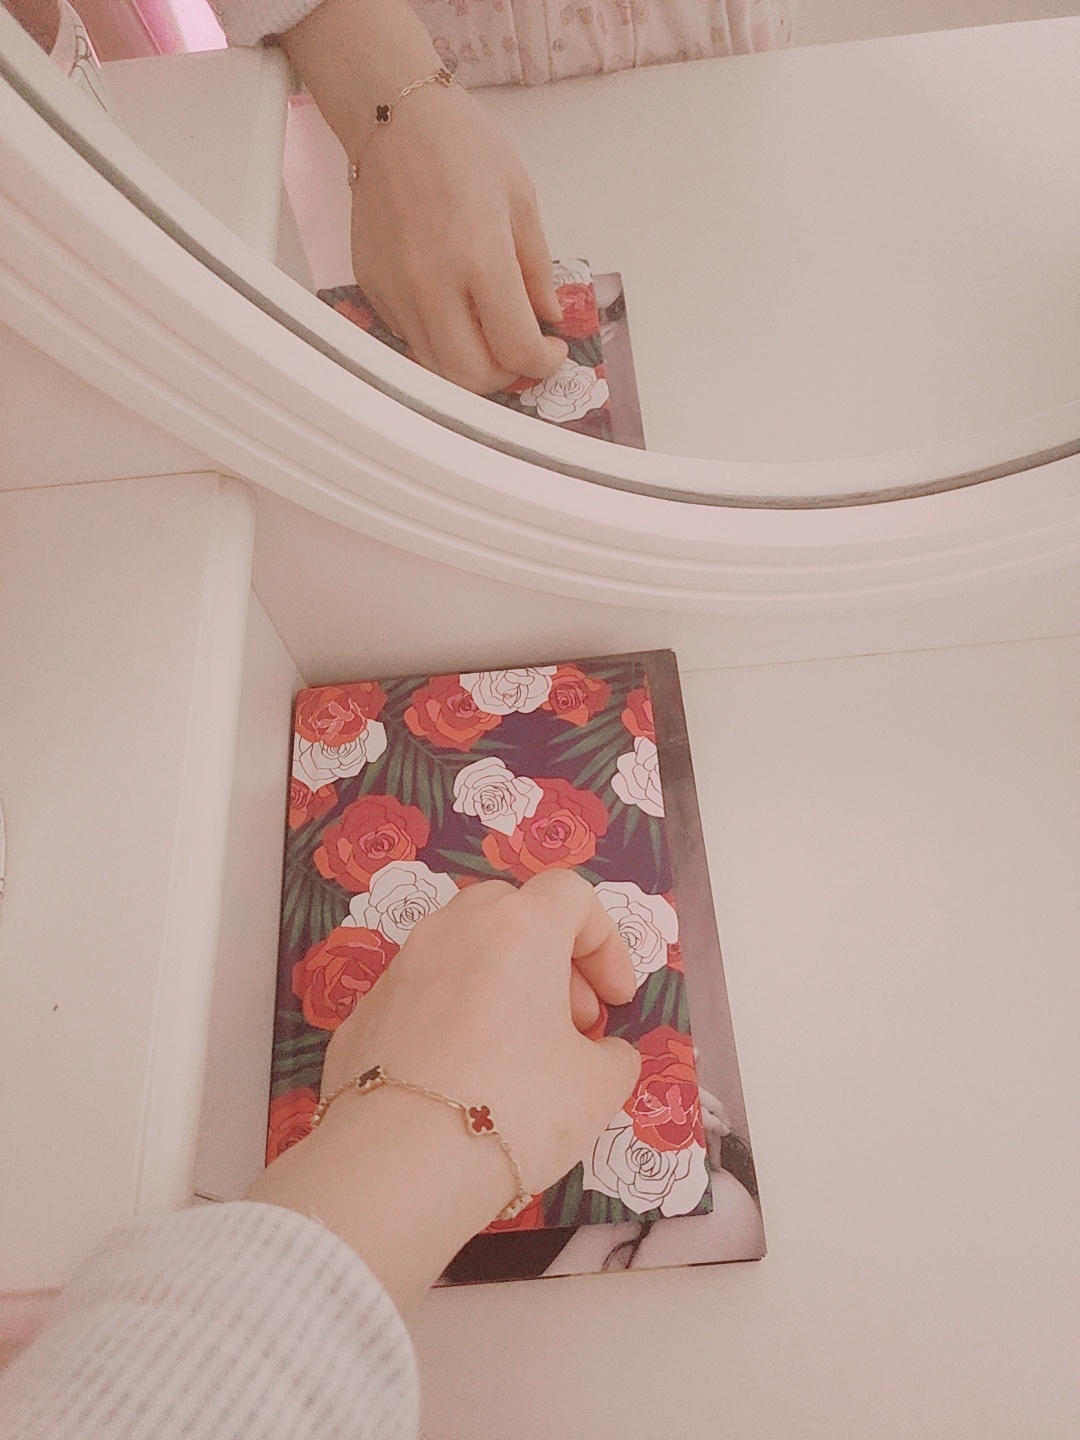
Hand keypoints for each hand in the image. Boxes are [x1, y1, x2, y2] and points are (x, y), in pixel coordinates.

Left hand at [247, 873, 640, 1308]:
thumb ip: (613, 1055)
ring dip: (500, 984)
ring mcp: (400, 967)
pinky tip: (461, 1080)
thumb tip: (601, 1052)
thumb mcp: (598, 1088)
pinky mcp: (363, 1013)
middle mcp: (454, 929)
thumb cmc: (516, 1108)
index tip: (615, 1002)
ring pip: (462, 950)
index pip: (571, 895)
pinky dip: (452, 1019)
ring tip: (517, 1054)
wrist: (396, 1165)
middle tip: (570, 1022)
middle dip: (550, 957)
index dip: (605, 943)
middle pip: (511, 910)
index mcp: (518, 928)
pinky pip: (422, 996)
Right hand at [348, 85, 567, 393]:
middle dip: (505, 376)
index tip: (551, 350)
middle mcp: (432, 283)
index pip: (516, 348)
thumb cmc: (460, 147)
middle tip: (520, 352)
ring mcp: (396, 290)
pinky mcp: (373, 288)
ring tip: (489, 333)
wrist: (395, 117)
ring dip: (470, 365)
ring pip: (435, 368)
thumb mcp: (521, 202)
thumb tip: (548, 318)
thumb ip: (537, 271)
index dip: (543, 362)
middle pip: (470, 378)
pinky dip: (439, 340)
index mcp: (480, 258)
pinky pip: (410, 338)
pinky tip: (454, 308)